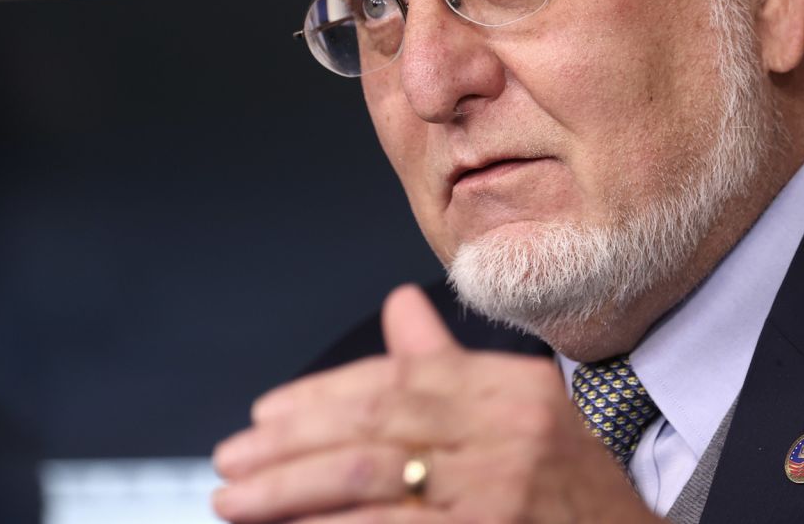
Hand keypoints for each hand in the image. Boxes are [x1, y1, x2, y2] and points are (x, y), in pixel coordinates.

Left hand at [212, 284, 660, 521]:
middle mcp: (511, 434)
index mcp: (515, 390)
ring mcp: (499, 494)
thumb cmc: (571, 490)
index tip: (267, 412)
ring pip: (371, 482)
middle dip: (290, 443)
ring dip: (290, 492)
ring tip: (237, 500)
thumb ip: (451, 364)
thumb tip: (399, 304)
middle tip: (232, 458)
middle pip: (374, 425)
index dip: (323, 395)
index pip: (400, 377)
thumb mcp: (523, 413)